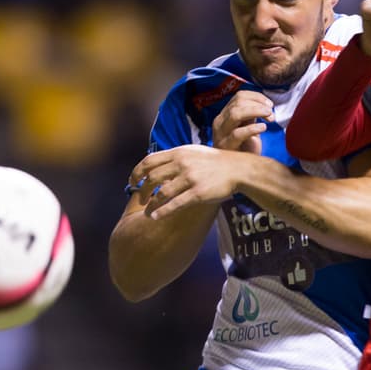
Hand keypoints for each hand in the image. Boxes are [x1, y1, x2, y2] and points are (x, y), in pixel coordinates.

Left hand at [128, 145, 246, 219]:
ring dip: (150, 205)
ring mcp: (190, 179)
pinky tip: (155, 216)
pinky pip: (175, 204)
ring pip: (161, 193)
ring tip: (147, 212)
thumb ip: (176, 157)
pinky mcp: (198, 193)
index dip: (136, 172)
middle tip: (140, 199)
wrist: (238, 169)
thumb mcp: (194, 152)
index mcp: (179, 153)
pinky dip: (162, 212)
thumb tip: (158, 164)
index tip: (132, 181)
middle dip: (142, 191)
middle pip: (152, 178)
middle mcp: (182, 164)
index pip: (149, 161)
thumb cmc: (216, 162)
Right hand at [212, 91, 273, 153]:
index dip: (256, 97)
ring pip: (236, 114)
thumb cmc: (244, 149)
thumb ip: (252, 115)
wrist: (238, 171)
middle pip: (237, 103)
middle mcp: (220, 122)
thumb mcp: (247, 127)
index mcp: (225, 115)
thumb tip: (266, 104)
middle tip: (271, 112)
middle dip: (258, 104)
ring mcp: (221, 134)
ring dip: (256, 112)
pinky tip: (263, 128)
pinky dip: (253, 128)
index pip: (238, 96)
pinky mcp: (226, 147)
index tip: (270, 104)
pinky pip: (238, 133)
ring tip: (270, 118)